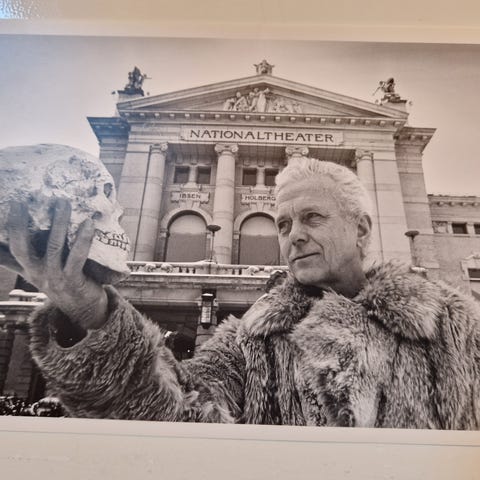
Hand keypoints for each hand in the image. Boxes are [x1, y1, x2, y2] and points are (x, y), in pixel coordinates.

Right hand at [5, 199, 107, 329]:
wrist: (83, 308)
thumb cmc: (60, 282)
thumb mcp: (36, 271)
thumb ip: (19, 259)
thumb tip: (2, 244)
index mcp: (27, 268)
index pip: (8, 249)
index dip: (5, 230)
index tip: (6, 206)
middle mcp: (37, 272)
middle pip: (22, 247)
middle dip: (19, 224)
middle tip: (21, 201)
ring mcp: (55, 277)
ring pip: (53, 246)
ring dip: (59, 223)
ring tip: (62, 202)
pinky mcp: (74, 280)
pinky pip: (77, 257)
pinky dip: (83, 239)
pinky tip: (89, 223)